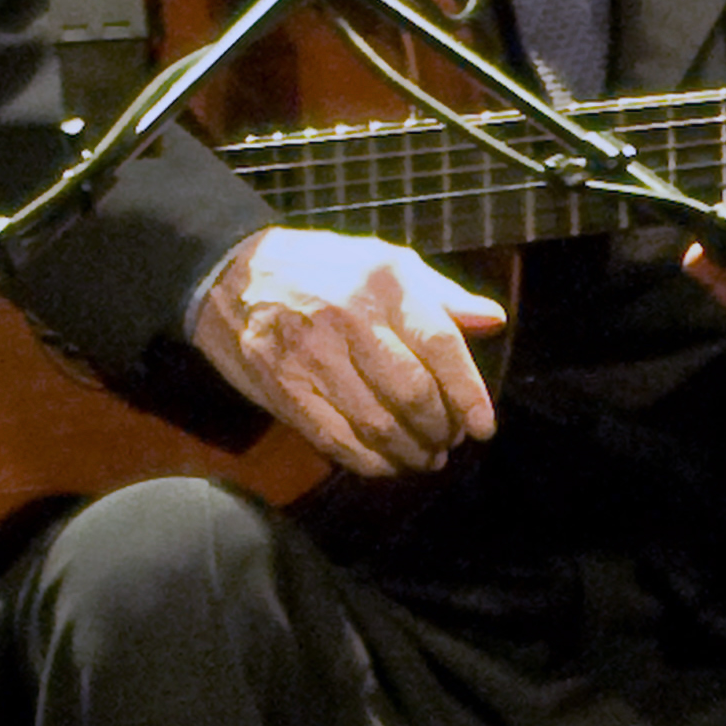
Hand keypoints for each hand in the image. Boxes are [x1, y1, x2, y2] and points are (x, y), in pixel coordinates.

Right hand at [191, 226, 504, 477]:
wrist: (231, 274)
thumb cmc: (323, 266)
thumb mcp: (387, 261)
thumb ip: (442, 296)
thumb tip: (493, 321)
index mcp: (386, 282)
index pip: (441, 346)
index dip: (468, 394)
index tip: (483, 427)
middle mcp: (351, 318)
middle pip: (411, 393)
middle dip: (439, 428)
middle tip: (450, 441)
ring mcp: (312, 357)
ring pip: (375, 424)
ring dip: (409, 452)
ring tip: (425, 458)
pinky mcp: (282, 390)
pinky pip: (335, 440)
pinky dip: (368, 462)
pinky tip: (386, 464)